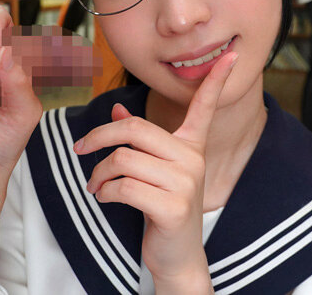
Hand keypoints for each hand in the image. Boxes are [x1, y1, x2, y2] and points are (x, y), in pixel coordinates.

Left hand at [74, 52, 237, 293]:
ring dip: (98, 173)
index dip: (216, 80)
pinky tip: (105, 199)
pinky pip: (124, 187)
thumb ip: (139, 140)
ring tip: (95, 185)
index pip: (204, 107)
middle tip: (80, 148)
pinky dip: (104, 193)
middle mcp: (193, 159)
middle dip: (99, 137)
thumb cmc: (162, 207)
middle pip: (135, 129)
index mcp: (191, 146)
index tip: (231, 55)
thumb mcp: (153, 170)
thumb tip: (118, 108)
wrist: (177, 256)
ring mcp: (186, 183)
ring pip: (123, 160)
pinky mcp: (173, 207)